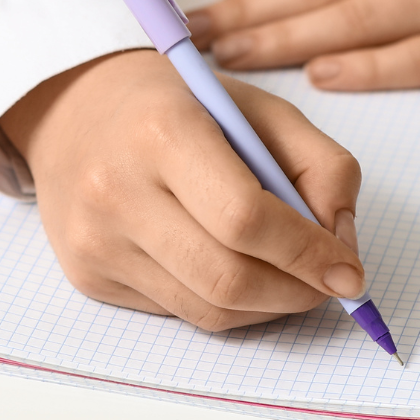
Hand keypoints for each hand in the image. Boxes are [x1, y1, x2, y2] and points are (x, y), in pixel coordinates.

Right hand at [0, 49, 366, 330]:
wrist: (70, 111)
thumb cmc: (175, 107)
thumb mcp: (257, 109)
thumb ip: (320, 165)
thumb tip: (342, 246)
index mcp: (162, 131)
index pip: (246, 218)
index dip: (308, 254)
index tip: (349, 272)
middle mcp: (117, 190)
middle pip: (227, 278)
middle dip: (296, 293)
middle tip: (327, 285)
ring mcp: (95, 239)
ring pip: (207, 309)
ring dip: (267, 306)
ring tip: (288, 278)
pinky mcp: (87, 275)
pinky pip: (178, 312)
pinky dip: (224, 304)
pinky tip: (232, 270)